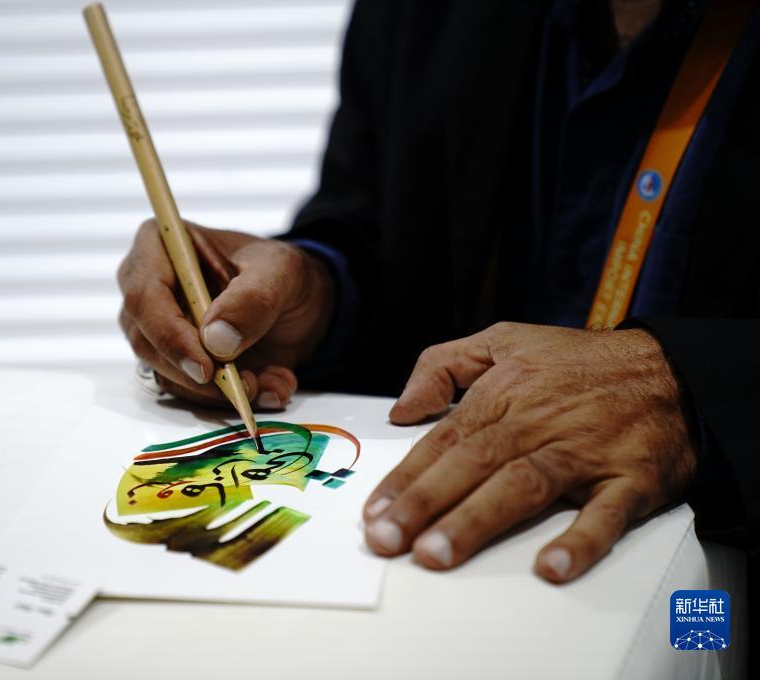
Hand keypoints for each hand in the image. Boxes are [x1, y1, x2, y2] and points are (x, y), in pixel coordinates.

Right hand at [117, 219, 334, 409]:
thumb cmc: (279, 272)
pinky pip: (187, 390)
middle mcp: (146, 287)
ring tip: (269, 382)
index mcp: (160, 245)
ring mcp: (155, 327)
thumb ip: (252, 300)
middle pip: (147, 341)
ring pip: (165, 373)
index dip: (170, 336)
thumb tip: (215, 341)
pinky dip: (227, 398)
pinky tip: (268, 386)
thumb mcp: (280, 272)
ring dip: (219, 391)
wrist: (295, 302)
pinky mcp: (172, 360)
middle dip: (198, 373)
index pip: (144, 296)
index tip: (206, 366)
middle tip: (248, 383)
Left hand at [362, 322, 696, 582]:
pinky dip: (580, 540)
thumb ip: (442, 366)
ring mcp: (583, 452)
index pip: (443, 441)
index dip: (406, 478)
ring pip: (523, 487)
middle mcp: (538, 423)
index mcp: (504, 394)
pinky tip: (551, 566)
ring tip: (440, 552)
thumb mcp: (503, 339)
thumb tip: (402, 408)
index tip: (374, 513)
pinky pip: (604, 513)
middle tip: (389, 540)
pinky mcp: (628, 479)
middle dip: (426, 503)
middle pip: (473, 464)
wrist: (670, 369)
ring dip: (479, 521)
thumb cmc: (579, 361)